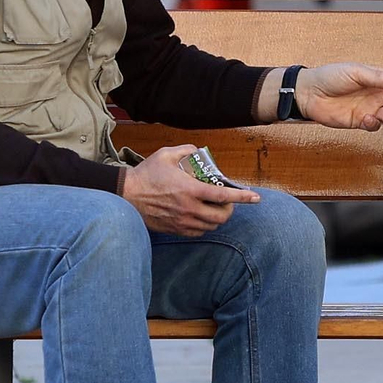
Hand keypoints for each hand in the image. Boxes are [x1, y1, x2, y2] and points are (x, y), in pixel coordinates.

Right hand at [120, 144, 258, 236]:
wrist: (126, 196)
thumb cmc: (146, 175)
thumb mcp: (165, 155)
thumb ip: (186, 151)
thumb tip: (198, 152)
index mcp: (190, 190)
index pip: (224, 196)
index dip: (243, 197)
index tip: (256, 197)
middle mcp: (189, 209)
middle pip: (222, 216)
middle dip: (230, 209)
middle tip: (227, 201)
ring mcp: (182, 222)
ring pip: (212, 226)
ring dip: (217, 217)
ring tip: (214, 207)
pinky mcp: (175, 230)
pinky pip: (199, 232)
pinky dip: (205, 225)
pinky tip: (201, 216)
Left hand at [295, 63, 382, 130]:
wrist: (310, 93)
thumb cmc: (330, 76)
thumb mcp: (354, 72)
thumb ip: (376, 77)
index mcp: (377, 78)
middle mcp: (376, 94)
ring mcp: (369, 108)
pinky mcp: (359, 121)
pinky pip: (373, 125)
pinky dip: (374, 124)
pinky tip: (367, 119)